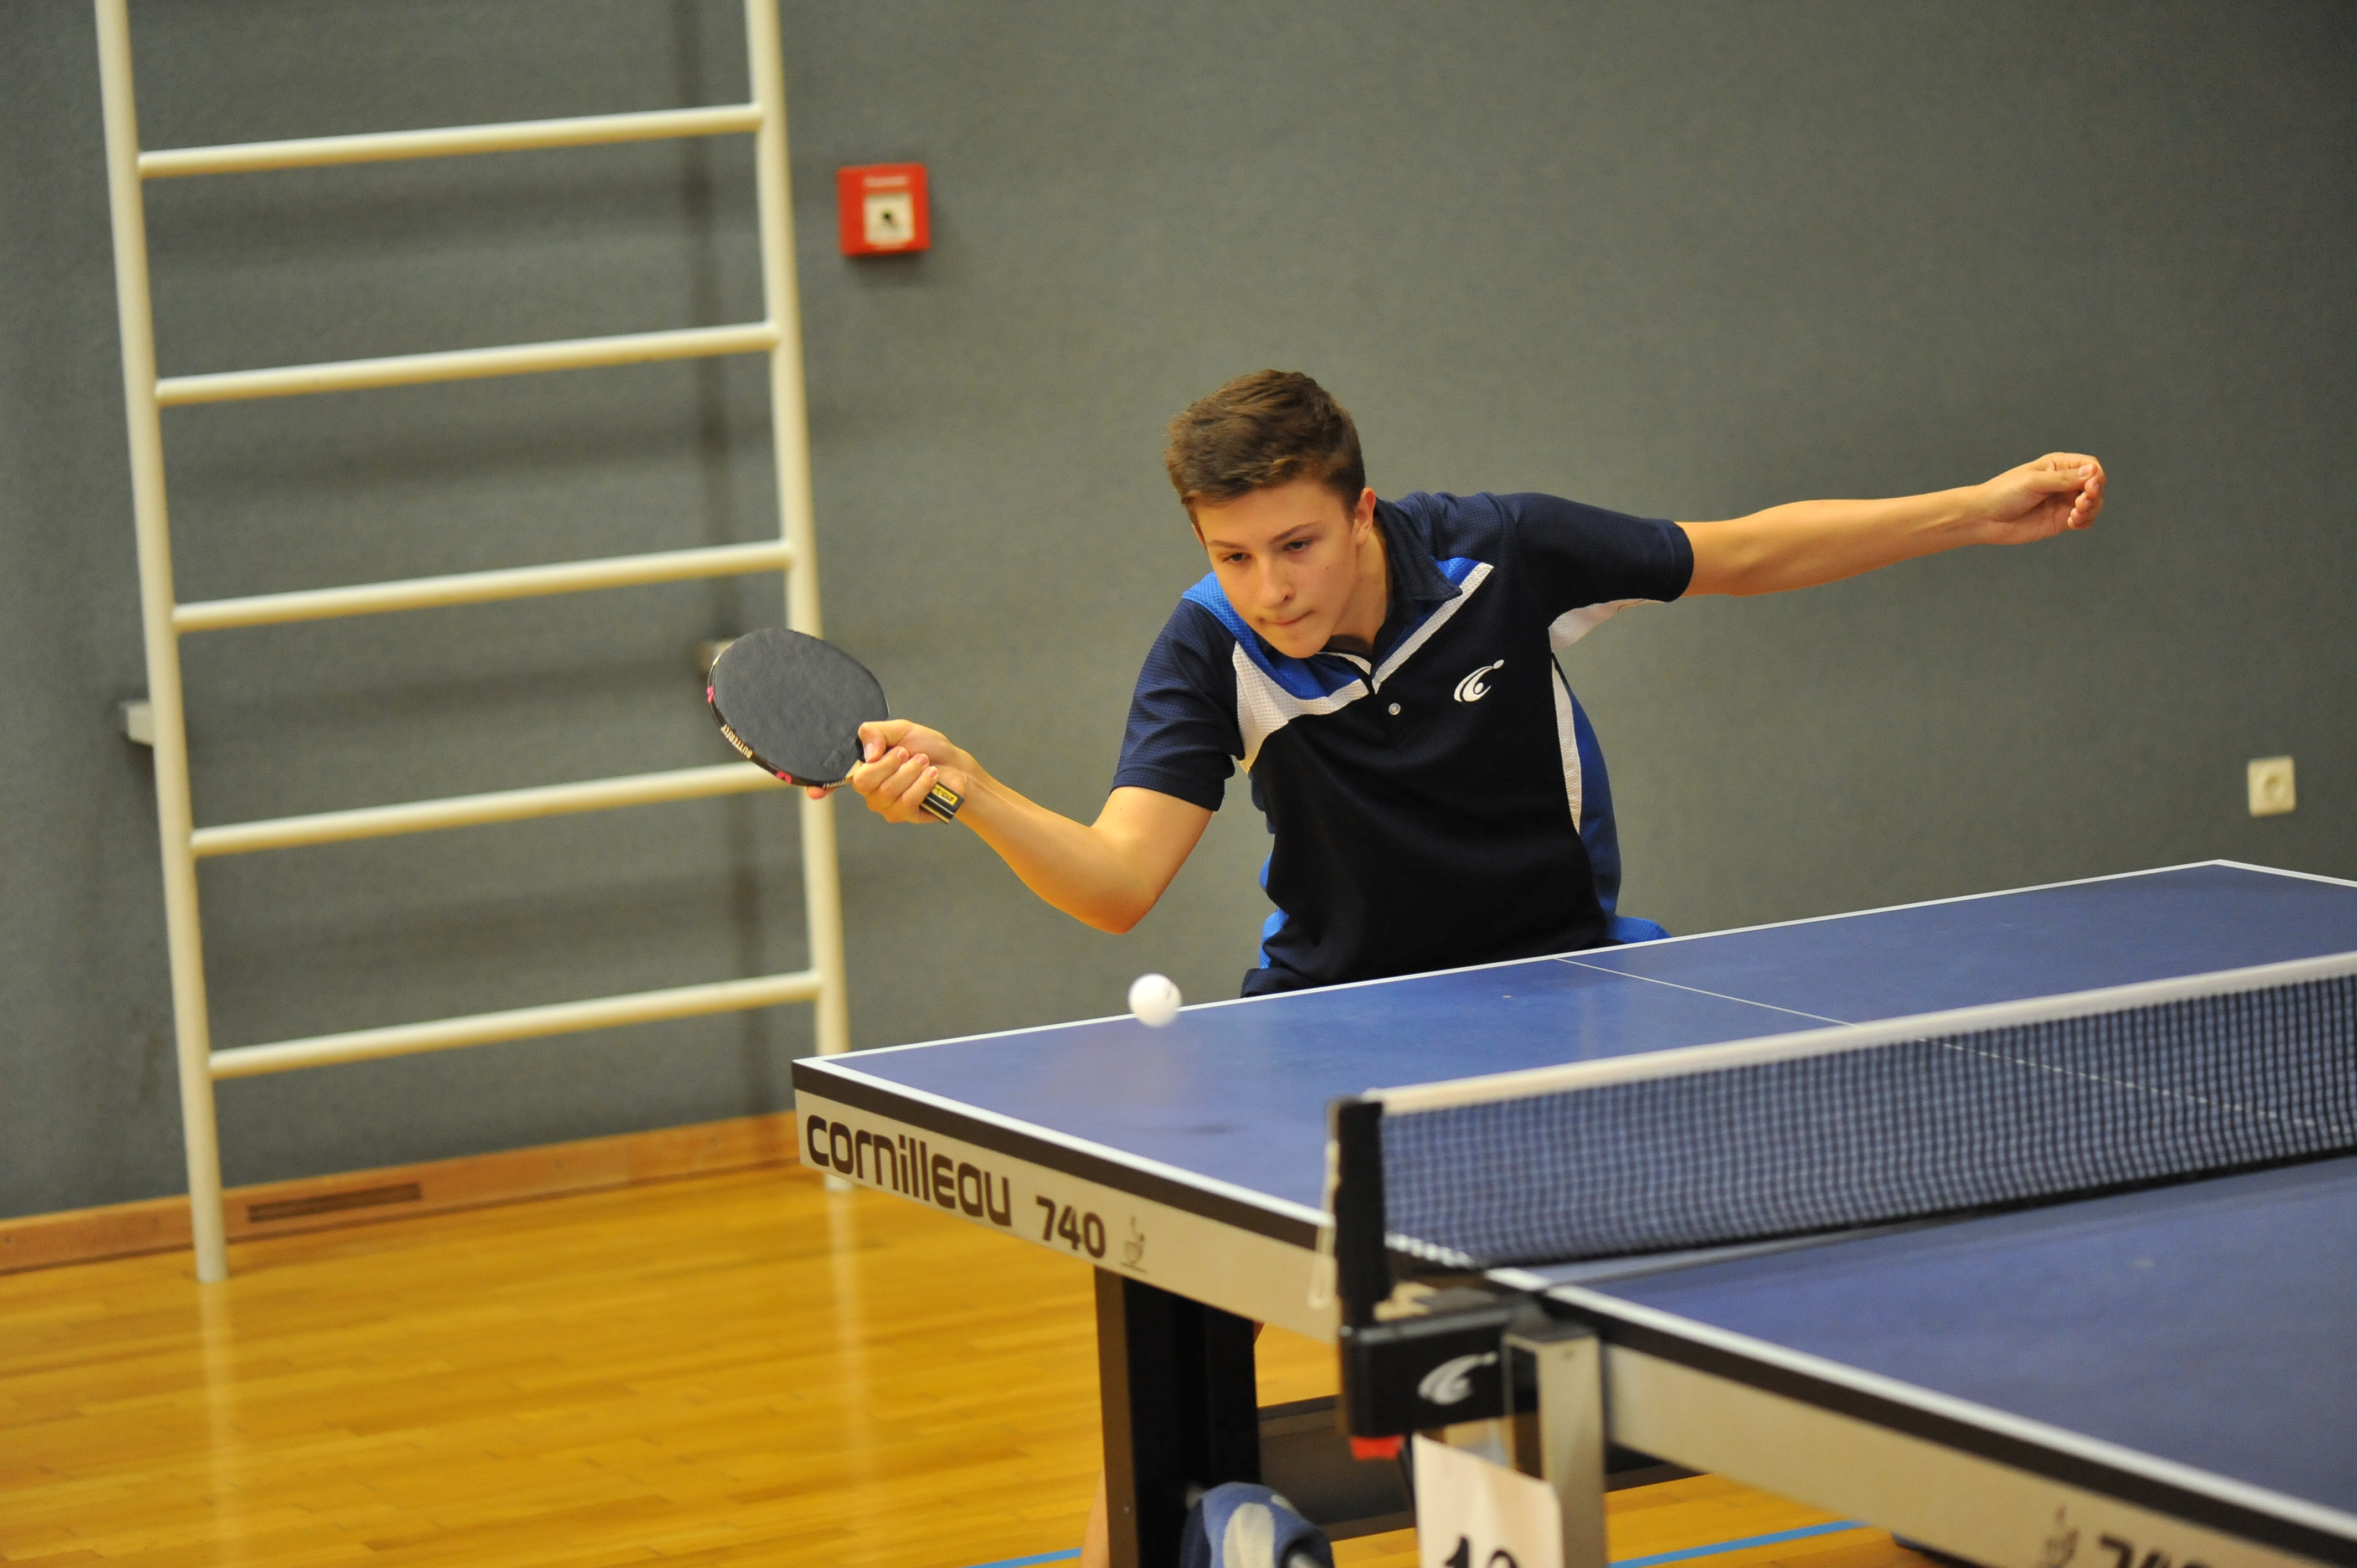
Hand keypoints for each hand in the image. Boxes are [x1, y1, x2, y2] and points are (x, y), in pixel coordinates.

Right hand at [826, 718, 975, 824]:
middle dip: (889, 764)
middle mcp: (871, 789)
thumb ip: (878, 733)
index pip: (836, 779)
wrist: (956, 766)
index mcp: (865, 766)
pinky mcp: (906, 815)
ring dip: (909, 772)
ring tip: (923, 762)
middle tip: (908, 753)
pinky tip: (931, 775)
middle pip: (863, 783)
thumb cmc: (928, 748)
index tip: (814, 793)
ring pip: (885, 792)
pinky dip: (920, 784)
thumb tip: (868, 753)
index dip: (822, 786)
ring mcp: (887, 805)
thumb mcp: (901, 730)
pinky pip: (905, 803)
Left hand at [1977, 453, 2105, 544]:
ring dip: (2091, 508)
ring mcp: (2063, 502)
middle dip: (2094, 494)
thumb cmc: (2004, 493)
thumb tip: (2092, 471)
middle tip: (2082, 502)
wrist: (1984, 518)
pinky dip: (2085, 521)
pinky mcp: (2061, 520)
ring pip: (2093, 503)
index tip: (2090, 486)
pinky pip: (2084, 520)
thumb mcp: (2034, 482)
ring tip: (2075, 514)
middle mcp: (2064, 482)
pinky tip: (2071, 522)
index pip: (2090, 465)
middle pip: (2095, 485)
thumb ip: (2063, 479)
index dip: (2096, 475)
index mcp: (2058, 465)